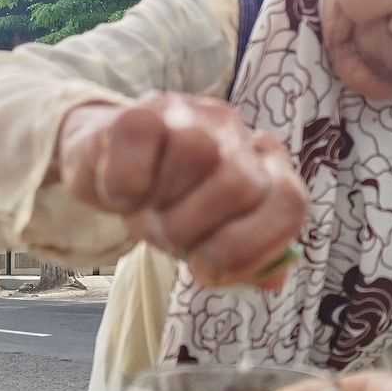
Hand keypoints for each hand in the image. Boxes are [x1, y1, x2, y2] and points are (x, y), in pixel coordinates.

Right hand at [51, 92, 305, 288]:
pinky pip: (141, 147)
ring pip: (195, 153)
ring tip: (144, 208)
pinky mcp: (139, 111)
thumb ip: (245, 258)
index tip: (208, 269)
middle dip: (196, 229)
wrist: (101, 163)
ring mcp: (188, 114)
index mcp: (262, 164)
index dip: (254, 248)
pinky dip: (125, 187)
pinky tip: (121, 192)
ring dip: (161, 204)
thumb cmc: (163, 202)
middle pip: (242, 185)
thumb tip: (271, 278)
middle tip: (167, 234)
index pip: (289, 204)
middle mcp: (233, 131)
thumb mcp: (206, 236)